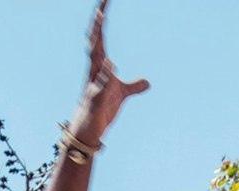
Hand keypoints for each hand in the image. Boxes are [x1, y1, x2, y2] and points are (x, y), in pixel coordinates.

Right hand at [70, 0, 149, 145]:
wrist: (90, 129)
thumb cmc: (102, 109)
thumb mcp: (122, 94)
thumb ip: (134, 86)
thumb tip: (148, 82)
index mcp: (99, 65)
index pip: (100, 37)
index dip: (102, 19)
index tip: (105, 1)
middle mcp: (94, 69)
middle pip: (94, 40)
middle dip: (97, 22)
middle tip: (101, 4)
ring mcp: (93, 81)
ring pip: (94, 56)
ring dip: (96, 38)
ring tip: (100, 21)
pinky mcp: (96, 98)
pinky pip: (100, 83)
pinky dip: (105, 73)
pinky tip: (110, 63)